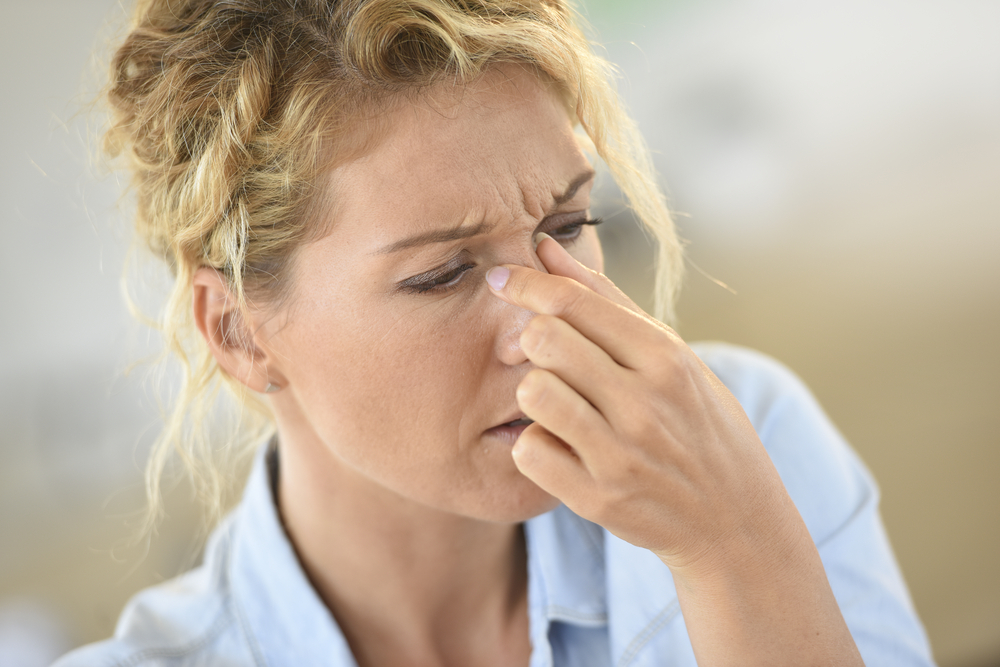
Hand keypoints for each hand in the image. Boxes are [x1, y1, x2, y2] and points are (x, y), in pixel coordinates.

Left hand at [486, 234, 793, 573]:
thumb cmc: (699, 424)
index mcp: (665, 358)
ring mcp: (619, 455)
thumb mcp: (672, 356)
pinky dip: (533, 443)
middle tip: (537, 351)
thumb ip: (607, 302)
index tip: (502, 279)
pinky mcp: (597, 499)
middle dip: (529, 337)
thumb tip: (548, 249)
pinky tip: (557, 444)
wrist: (736, 521)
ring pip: (532, 392)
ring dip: (532, 391)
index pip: (573, 301)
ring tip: (553, 400)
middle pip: (544, 339)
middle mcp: (643, 403)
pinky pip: (529, 450)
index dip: (525, 282)